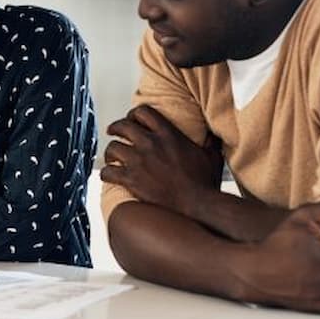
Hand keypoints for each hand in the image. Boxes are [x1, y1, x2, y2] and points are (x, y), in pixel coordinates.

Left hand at [102, 105, 223, 212]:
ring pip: (112, 148)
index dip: (134, 114)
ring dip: (110, 152)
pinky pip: (108, 172)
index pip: (143, 112)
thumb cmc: (205, 183)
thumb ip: (209, 141)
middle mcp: (151, 144)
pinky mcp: (131, 180)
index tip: (132, 119)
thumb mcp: (211, 156)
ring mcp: (139, 161)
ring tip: (111, 156)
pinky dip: (106, 174)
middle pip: (123, 126)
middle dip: (115, 127)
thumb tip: (214, 133)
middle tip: (112, 131)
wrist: (197, 206)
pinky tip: (108, 176)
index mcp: (168, 134)